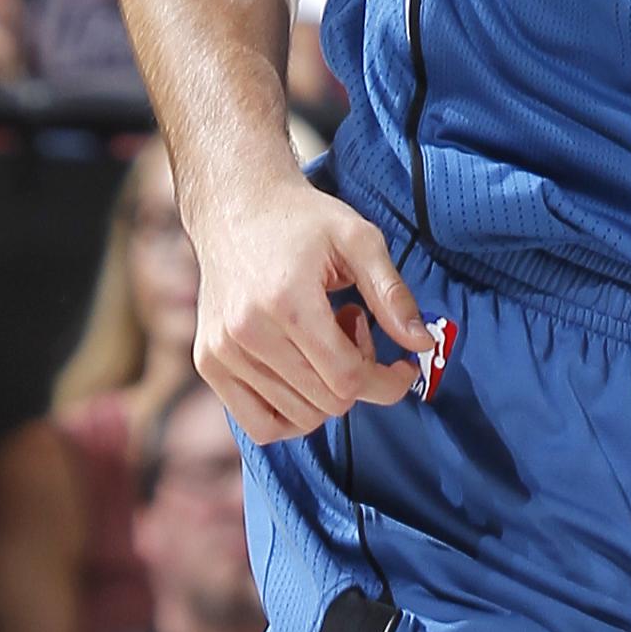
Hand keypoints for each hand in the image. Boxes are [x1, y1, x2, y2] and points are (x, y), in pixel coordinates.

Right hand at [187, 164, 430, 442]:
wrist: (235, 205)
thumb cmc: (302, 220)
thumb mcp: (359, 239)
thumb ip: (392, 294)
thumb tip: (422, 344)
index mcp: (288, 302)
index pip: (348, 379)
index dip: (387, 382)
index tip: (403, 365)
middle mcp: (247, 333)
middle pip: (327, 402)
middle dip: (358, 377)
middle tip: (352, 327)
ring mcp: (222, 352)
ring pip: (299, 418)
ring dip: (326, 390)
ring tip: (322, 338)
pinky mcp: (208, 363)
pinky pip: (259, 425)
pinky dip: (292, 414)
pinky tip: (302, 371)